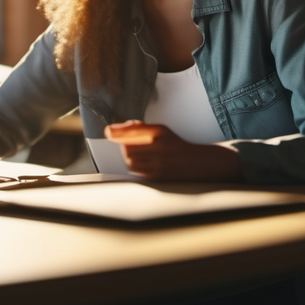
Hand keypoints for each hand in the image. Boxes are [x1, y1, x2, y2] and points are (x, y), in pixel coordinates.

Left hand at [104, 120, 242, 181]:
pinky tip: (142, 164)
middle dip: (125, 147)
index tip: (107, 132)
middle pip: (128, 148)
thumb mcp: (161, 130)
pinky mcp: (157, 177)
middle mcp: (159, 147)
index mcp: (159, 133)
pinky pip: (137, 173)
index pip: (131, 131)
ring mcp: (158, 164)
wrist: (197, 163)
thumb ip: (140, 127)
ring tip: (138, 157)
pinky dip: (136, 168)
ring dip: (129, 159)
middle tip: (130, 147)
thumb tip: (117, 128)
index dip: (117, 132)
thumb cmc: (177, 145)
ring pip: (130, 162)